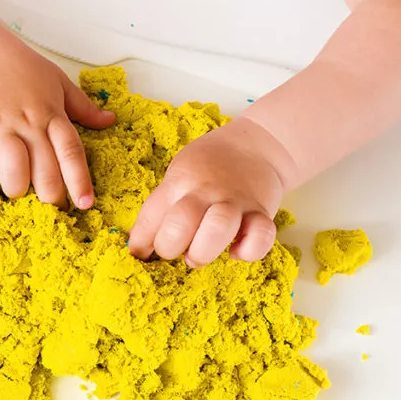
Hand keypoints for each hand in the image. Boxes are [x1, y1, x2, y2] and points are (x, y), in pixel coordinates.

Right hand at [0, 30, 113, 207]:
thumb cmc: (20, 67)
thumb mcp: (58, 82)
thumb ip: (83, 107)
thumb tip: (110, 120)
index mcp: (52, 115)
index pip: (71, 152)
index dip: (79, 180)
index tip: (85, 203)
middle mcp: (28, 123)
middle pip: (44, 169)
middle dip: (49, 195)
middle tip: (48, 204)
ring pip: (12, 168)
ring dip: (16, 187)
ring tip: (16, 189)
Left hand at [128, 118, 290, 265]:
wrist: (256, 144)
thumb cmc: (208, 167)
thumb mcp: (178, 176)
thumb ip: (162, 208)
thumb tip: (138, 247)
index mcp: (179, 182)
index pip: (150, 217)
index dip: (139, 243)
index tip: (139, 255)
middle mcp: (205, 191)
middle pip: (180, 224)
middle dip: (169, 247)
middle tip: (174, 250)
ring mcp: (235, 202)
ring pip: (217, 229)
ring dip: (203, 251)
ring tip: (198, 254)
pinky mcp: (262, 213)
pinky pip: (260, 238)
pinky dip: (247, 251)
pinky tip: (236, 251)